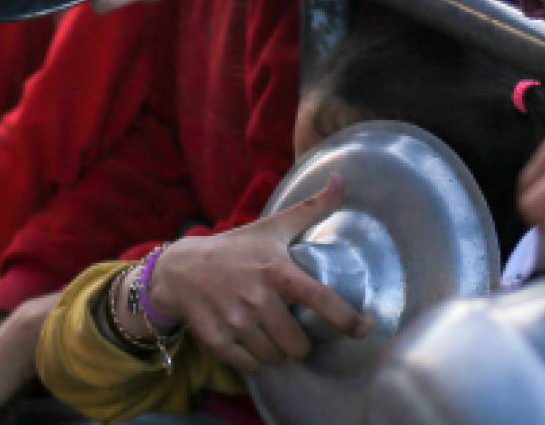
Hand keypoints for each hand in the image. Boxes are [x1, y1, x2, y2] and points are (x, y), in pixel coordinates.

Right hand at [147, 175, 369, 372]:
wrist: (180, 270)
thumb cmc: (236, 249)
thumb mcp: (273, 227)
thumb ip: (311, 208)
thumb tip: (341, 178)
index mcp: (277, 271)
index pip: (318, 298)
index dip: (344, 318)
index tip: (364, 330)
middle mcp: (257, 298)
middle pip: (297, 342)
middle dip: (301, 343)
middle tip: (293, 330)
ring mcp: (234, 321)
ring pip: (274, 357)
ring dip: (278, 352)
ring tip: (272, 335)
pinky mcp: (216, 340)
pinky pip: (249, 365)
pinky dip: (255, 360)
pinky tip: (252, 343)